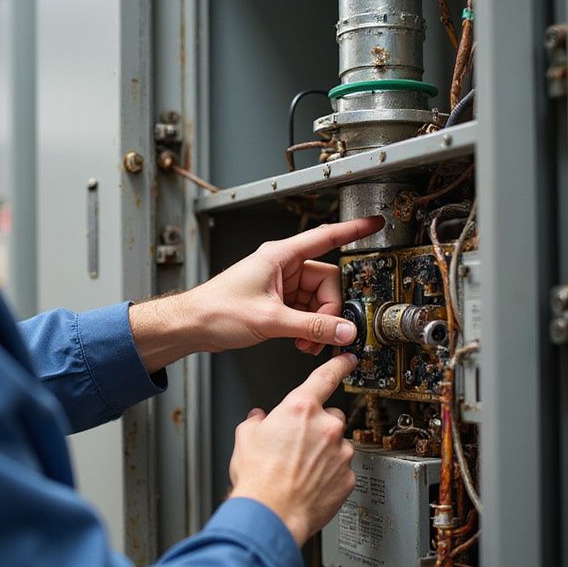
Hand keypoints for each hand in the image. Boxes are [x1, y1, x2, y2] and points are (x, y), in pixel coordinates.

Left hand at [183, 215, 383, 355]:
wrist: (192, 326)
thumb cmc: (216, 310)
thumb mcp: (270, 320)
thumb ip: (311, 327)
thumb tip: (343, 331)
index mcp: (281, 256)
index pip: (326, 238)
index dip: (354, 229)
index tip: (375, 223)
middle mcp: (283, 267)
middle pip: (327, 283)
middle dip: (329, 312)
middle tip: (326, 333)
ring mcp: (281, 285)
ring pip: (317, 302)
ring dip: (318, 325)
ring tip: (307, 343)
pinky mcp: (277, 303)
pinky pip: (305, 313)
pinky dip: (308, 329)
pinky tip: (302, 342)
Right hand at [228, 353, 357, 545]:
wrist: (270, 515)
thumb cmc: (257, 478)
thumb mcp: (245, 437)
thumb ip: (256, 421)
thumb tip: (258, 419)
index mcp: (300, 409)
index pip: (326, 376)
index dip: (339, 364)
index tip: (348, 358)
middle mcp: (326, 427)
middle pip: (331, 416)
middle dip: (318, 425)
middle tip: (299, 443)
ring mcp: (340, 452)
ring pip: (337, 444)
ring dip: (324, 452)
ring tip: (300, 469)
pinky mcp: (347, 477)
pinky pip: (341, 469)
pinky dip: (329, 474)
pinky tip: (310, 483)